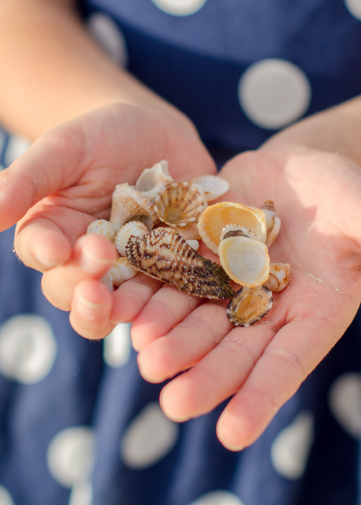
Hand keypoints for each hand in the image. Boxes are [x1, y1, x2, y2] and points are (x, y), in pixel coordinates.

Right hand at [0, 103, 215, 337]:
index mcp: (55, 235)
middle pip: (79, 293)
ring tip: (128, 306)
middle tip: (95, 280)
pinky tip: (182, 292)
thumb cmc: (101, 137)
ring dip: (124, 309)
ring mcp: (133, 269)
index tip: (55, 248)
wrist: (155, 135)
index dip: (47, 254)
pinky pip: (173, 288)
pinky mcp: (171, 267)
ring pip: (123, 305)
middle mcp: (90, 262)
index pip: (43, 254)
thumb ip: (28, 179)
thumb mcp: (64, 149)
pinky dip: (176, 296)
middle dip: (85, 292)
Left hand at [127, 124, 360, 449]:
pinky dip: (150, 294)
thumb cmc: (341, 192)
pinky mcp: (197, 254)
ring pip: (195, 317)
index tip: (232, 434)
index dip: (261, 397)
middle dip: (204, 376)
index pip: (286, 363)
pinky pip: (171, 275)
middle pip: (232, 348)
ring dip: (170, 339)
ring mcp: (225, 282)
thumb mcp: (358, 214)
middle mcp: (262, 308)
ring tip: (146, 359)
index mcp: (308, 313)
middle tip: (174, 404)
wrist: (296, 169)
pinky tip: (127, 310)